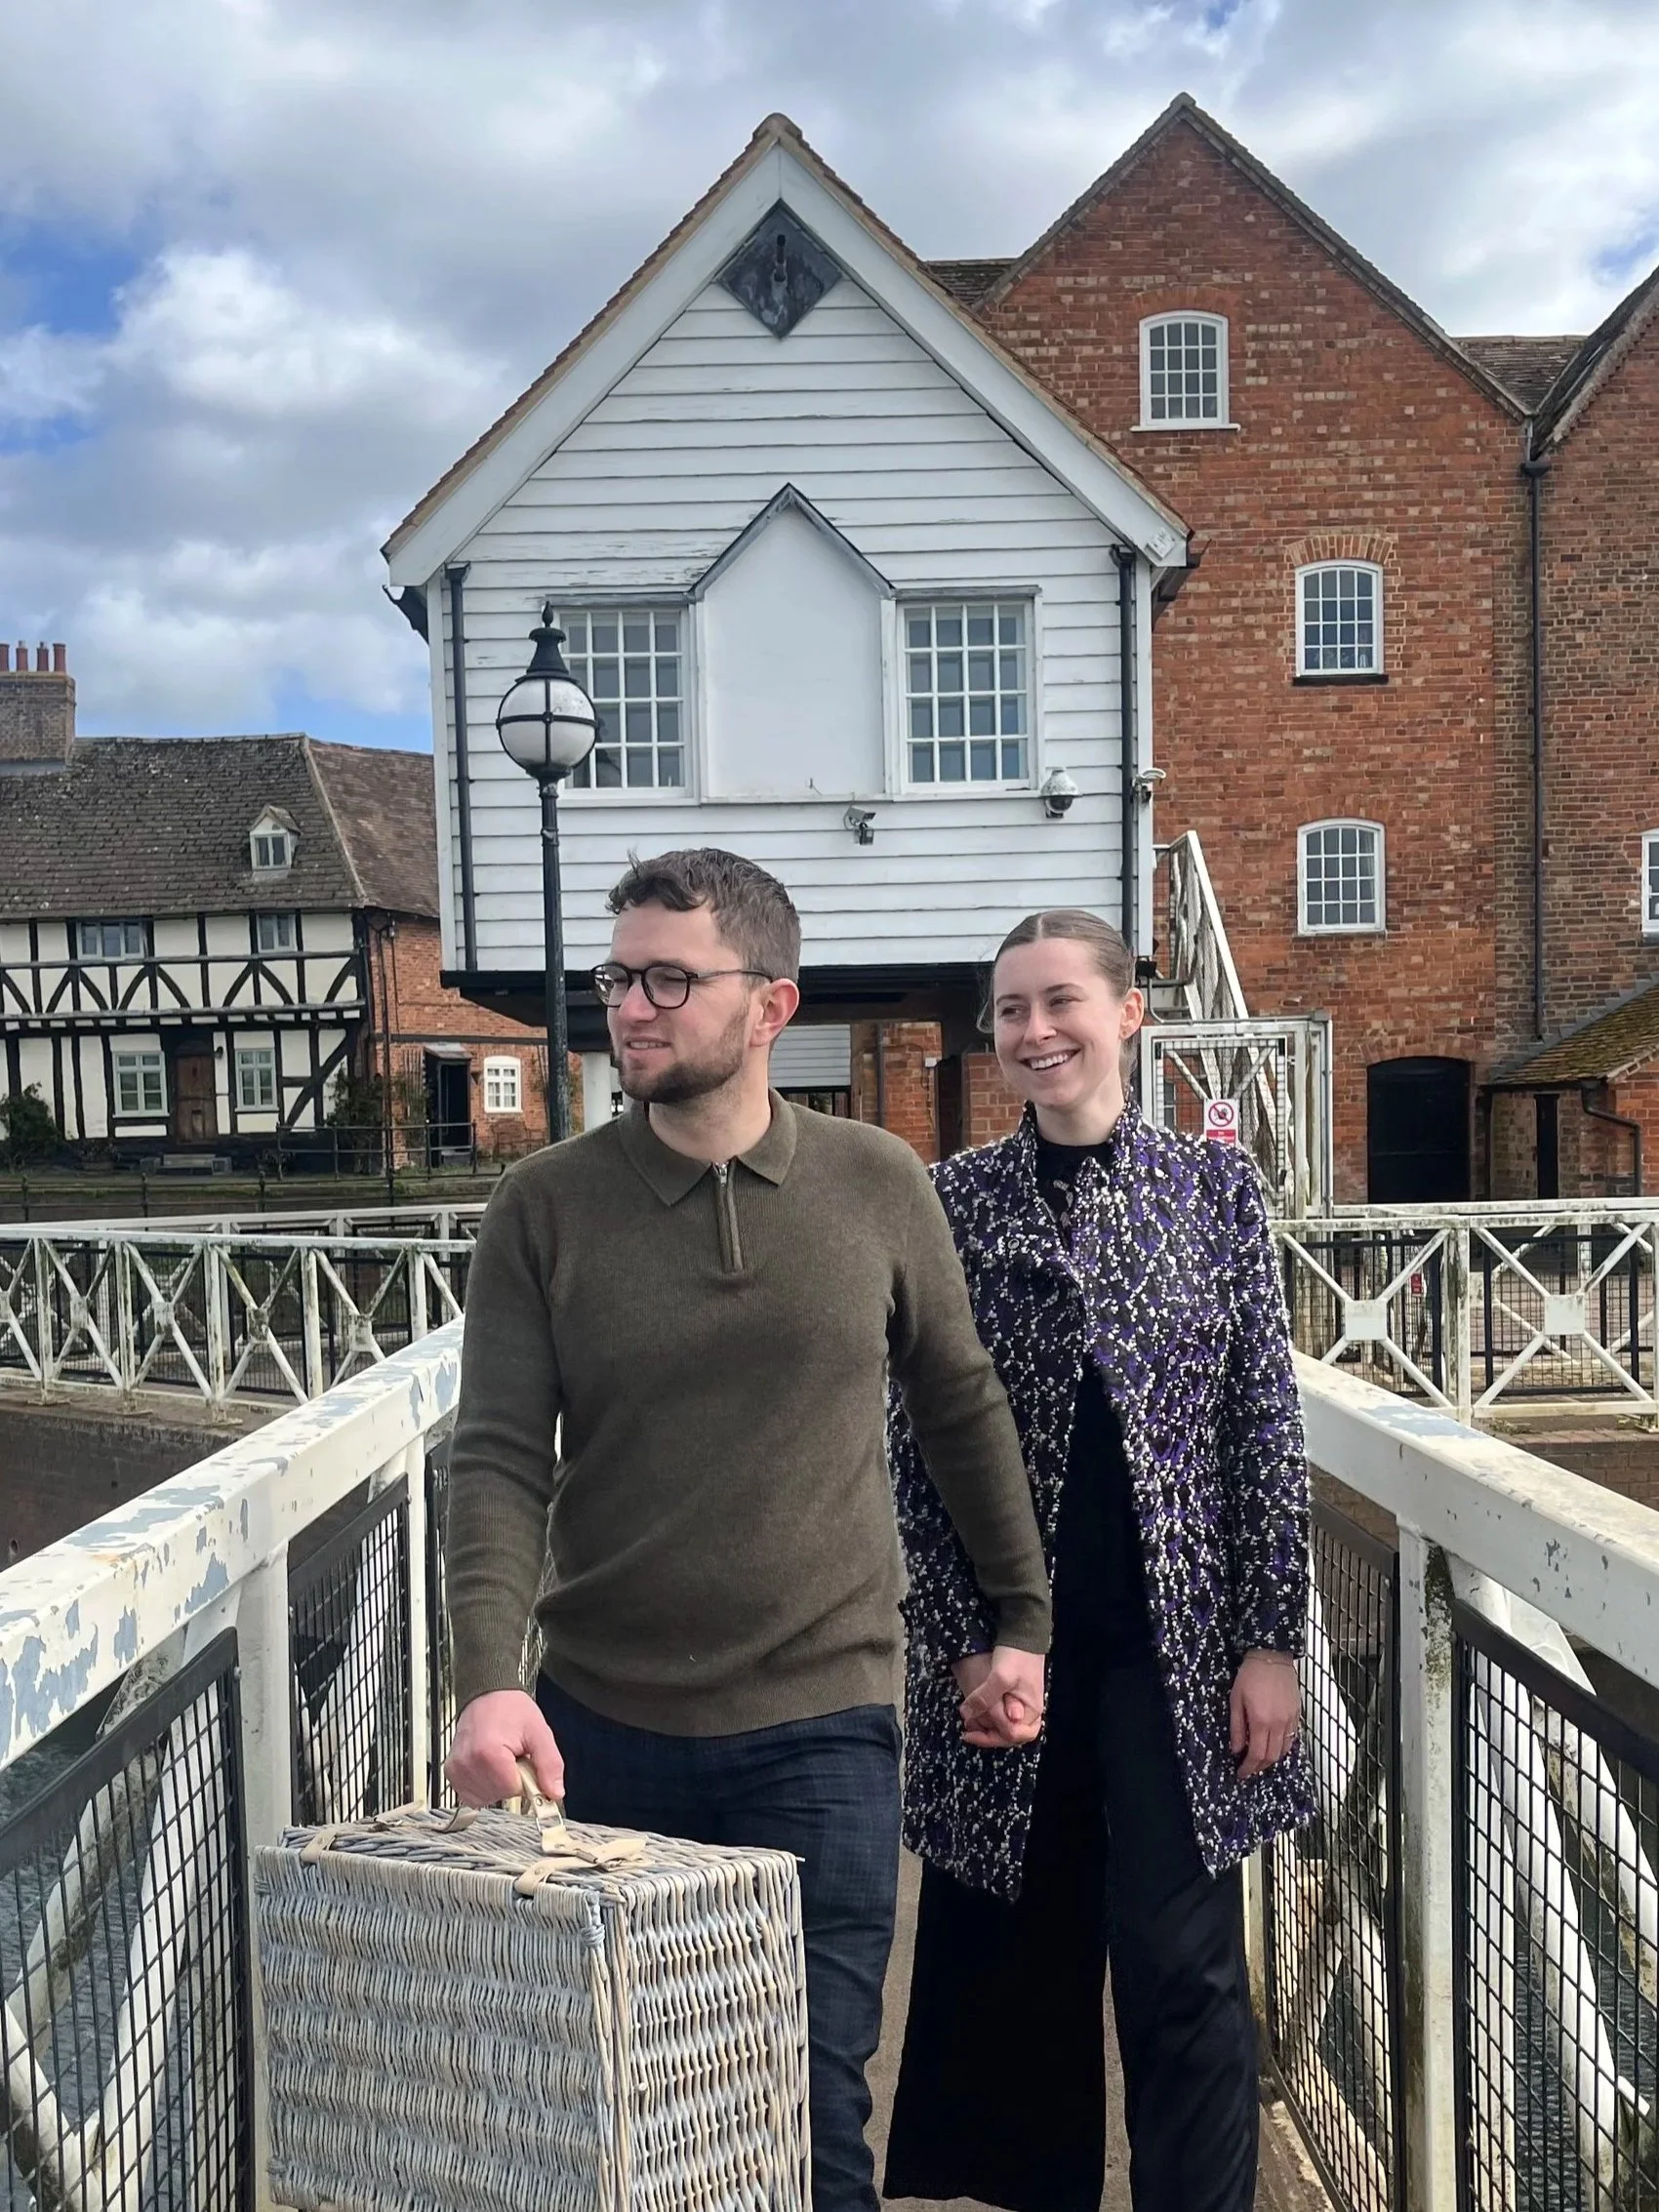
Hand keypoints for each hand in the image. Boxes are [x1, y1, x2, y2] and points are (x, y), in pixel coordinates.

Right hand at [445, 1690, 565, 1807]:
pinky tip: (489, 1769)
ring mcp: (457, 1770)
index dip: (526, 1777)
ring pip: (487, 1798)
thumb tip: (555, 1793)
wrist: (487, 1694)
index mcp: (489, 1754)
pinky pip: (472, 1797)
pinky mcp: (451, 1773)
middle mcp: (468, 1764)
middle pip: (500, 1794)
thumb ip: (550, 1764)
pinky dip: (484, 1787)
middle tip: (512, 1756)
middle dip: (512, 1780)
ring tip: (500, 1759)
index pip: (514, 1790)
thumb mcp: (539, 1732)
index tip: (525, 1761)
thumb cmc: (510, 1708)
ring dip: (498, 1785)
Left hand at [951, 1647, 1045, 1748]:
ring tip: (968, 1724)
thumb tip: (969, 1717)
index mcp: (1031, 1710)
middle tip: (967, 1733)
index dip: (991, 1738)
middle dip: (988, 1736)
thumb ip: (986, 1698)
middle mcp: (1029, 1710)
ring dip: (987, 1728)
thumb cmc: (1016, 1654)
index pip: (1014, 1736)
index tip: (971, 1733)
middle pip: (1010, 1735)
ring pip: (1005, 1725)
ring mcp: (1022, 1703)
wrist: (1023, 1632)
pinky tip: (975, 1713)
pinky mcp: (1015, 1695)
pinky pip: (1002, 1714)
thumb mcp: (999, 1676)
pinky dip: (989, 1717)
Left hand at [1230, 1650, 1299, 1779]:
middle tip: (1249, 1768)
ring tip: (1260, 1759)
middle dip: (1259, 1767)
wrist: (1271, 1657)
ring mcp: (1290, 1720)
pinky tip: (1273, 1745)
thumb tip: (1236, 1749)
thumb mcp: (1235, 1699)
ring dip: (1272, 1759)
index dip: (1249, 1768)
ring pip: (1284, 1750)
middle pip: (1272, 1757)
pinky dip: (1282, 1747)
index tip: (1241, 1773)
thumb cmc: (1249, 1676)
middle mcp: (1278, 1724)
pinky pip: (1292, 1739)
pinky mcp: (1297, 1714)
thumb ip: (1237, 1727)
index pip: (1257, 1754)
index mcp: (1261, 1721)